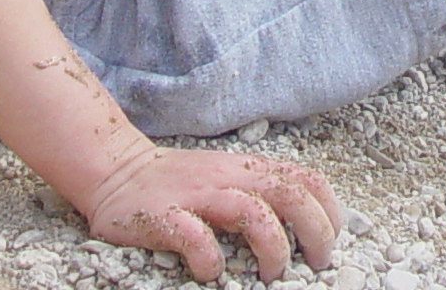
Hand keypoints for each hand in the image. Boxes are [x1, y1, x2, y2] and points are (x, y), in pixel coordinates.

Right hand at [81, 143, 343, 283]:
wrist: (116, 172)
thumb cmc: (179, 184)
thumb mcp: (227, 178)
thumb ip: (260, 193)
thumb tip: (307, 228)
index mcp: (247, 170)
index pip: (306, 179)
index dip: (329, 212)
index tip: (329, 243)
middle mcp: (228, 178)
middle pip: (290, 194)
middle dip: (314, 232)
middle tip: (314, 266)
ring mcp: (197, 195)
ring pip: (252, 212)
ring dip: (272, 248)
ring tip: (269, 276)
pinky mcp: (164, 216)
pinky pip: (196, 237)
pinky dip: (210, 260)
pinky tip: (210, 274)